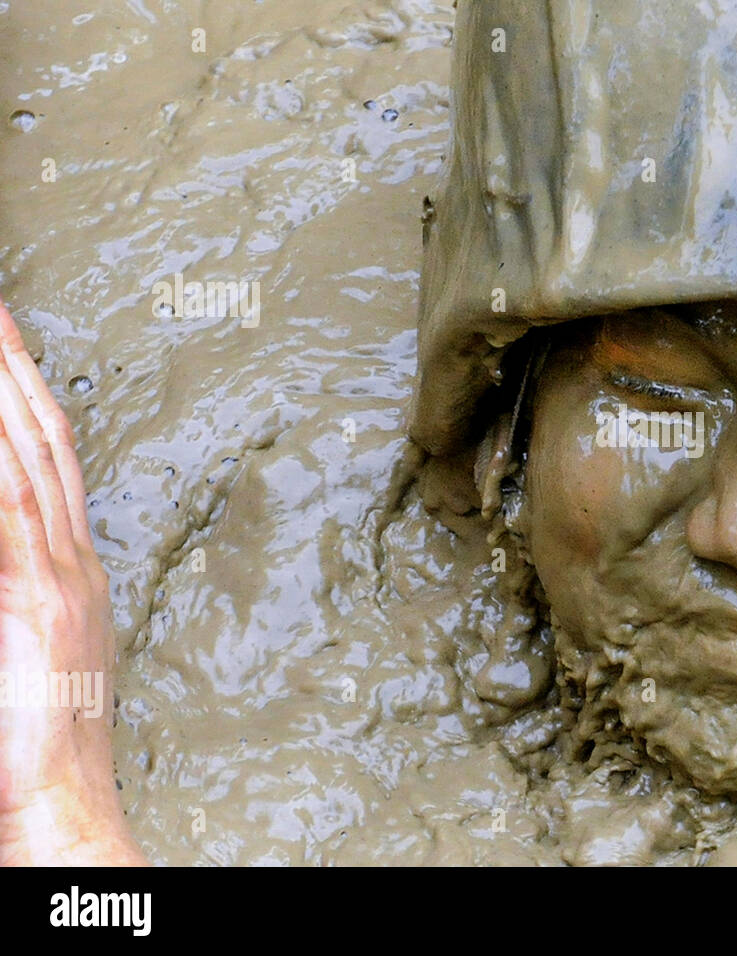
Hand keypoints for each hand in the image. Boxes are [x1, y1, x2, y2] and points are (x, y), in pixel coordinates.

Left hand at [0, 297, 144, 864]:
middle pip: (44, 437)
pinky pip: (8, 508)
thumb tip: (6, 541)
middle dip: (15, 366)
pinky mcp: (31, 595)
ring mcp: (56, 573)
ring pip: (29, 456)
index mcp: (72, 566)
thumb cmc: (36, 742)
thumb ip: (15, 589)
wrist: (59, 800)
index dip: (27, 394)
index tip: (8, 345)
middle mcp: (71, 557)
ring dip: (5, 390)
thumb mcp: (30, 650)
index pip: (50, 457)